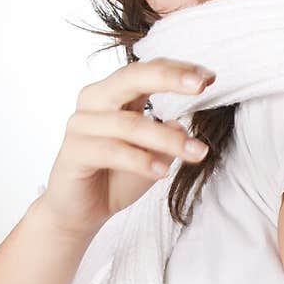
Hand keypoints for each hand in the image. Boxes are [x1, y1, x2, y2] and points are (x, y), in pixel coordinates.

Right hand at [38, 56, 215, 237]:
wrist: (79, 212)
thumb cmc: (116, 177)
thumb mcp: (153, 156)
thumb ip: (166, 138)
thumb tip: (181, 124)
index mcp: (113, 94)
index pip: (146, 71)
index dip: (177, 70)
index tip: (210, 77)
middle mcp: (94, 101)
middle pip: (131, 78)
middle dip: (168, 78)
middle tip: (200, 85)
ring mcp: (81, 125)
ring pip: (129, 123)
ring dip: (168, 139)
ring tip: (197, 153)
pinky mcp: (74, 152)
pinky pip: (112, 151)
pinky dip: (140, 161)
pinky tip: (162, 172)